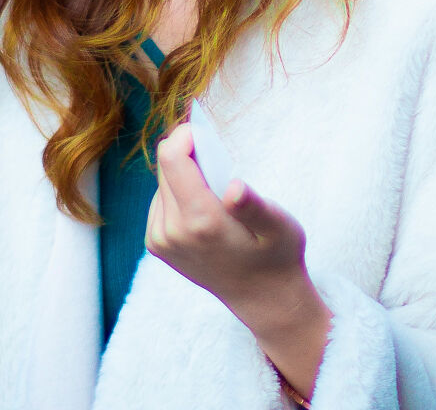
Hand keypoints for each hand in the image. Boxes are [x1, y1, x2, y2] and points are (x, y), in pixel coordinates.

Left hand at [145, 123, 331, 397]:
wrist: (263, 299)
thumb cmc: (276, 256)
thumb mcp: (278, 227)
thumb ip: (254, 206)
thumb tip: (233, 187)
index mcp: (200, 221)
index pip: (171, 156)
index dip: (187, 135)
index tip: (209, 135)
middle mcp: (172, 232)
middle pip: (166, 165)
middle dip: (190, 154)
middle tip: (221, 167)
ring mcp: (160, 240)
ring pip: (162, 181)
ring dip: (185, 175)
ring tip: (215, 193)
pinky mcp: (157, 245)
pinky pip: (161, 200)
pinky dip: (179, 193)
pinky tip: (203, 208)